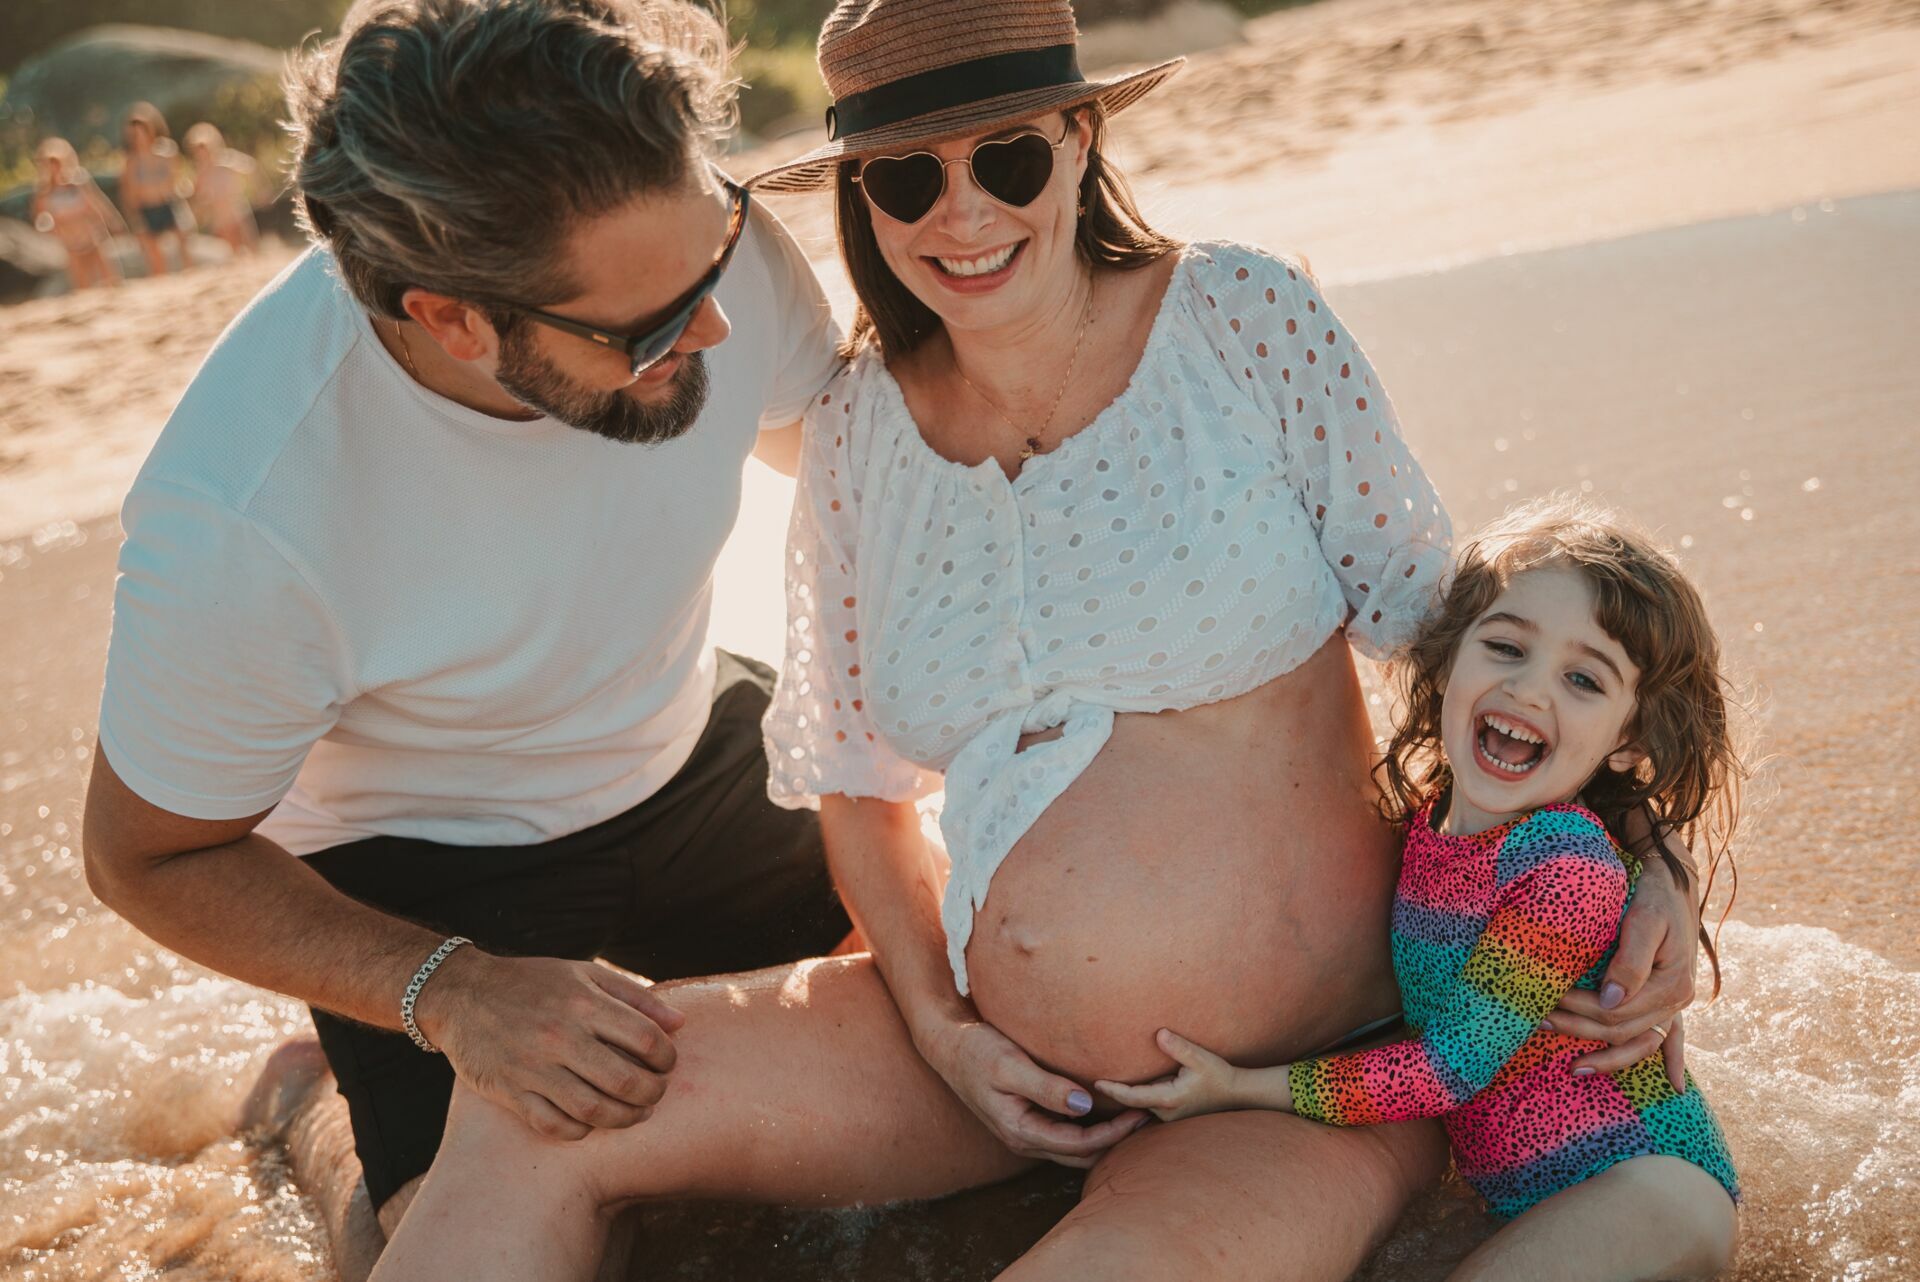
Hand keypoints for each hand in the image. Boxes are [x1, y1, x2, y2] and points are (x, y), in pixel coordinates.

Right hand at [414, 948, 686, 1140]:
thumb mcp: (585, 974)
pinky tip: (592, 1121)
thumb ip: (635, 997)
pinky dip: (580, 1131)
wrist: (462, 994)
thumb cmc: (533, 982)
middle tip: (655, 1093)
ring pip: (594, 1110)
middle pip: (625, 1081)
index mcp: (584, 1004)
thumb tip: (679, 1025)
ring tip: (635, 1113)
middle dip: (652, 1093)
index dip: (667, 1057)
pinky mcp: (510, 1092)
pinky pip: (554, 1125)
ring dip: (624, 1118)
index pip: (646, 1040)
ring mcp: (534, 1067)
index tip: (667, 1063)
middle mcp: (560, 1036)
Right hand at [918, 1016, 1147, 1168]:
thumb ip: (1046, 1087)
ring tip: (1133, 1115)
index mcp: (1021, 1130)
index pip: (1079, 1144)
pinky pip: (1065, 1132)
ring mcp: (1025, 1130)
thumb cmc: (977, 1051)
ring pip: (1074, 1146)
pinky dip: (1088, 1126)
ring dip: (1103, 1136)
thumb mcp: (1010, 1065)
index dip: (1113, 1134)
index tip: (1141, 1113)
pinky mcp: (1026, 1117)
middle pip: (1080, 1153)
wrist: (947, 1046)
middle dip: (1115, 1140)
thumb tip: (1085, 1106)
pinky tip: (1104, 1107)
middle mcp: (1024, 1138)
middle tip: (1148, 1116)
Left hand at [1094, 1029, 1261, 1123]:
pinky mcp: (1173, 1115)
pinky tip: (1127, 1091)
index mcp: (1169, 1099)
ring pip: (1141, 1107)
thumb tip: (1160, 1034)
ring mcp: (1170, 1117)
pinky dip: (1137, 1099)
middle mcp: (1166, 1113)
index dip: (1113, 1090)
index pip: (1133, 1097)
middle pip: (1133, 1104)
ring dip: (1126, 1098)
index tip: (1096, 1083)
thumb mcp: (1201, 1058)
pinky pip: (1149, 1108)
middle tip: (1090, 1086)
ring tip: (1102, 1088)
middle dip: (1114, 1095)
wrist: (1236, 1093)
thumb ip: (1180, 1047)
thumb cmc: (1219, 1075)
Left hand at [1545, 854, 1698, 1089]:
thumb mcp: (1645, 919)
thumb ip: (1630, 960)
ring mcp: (1676, 1003)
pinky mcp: (1671, 998)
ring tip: (1573, 1067)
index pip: (1617, 1012)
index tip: (1547, 1001)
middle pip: (1623, 1030)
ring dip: (1607, 1055)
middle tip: (1538, 1023)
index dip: (1580, 1010)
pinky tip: (1675, 1087)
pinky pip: (1672, 1037)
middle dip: (1579, 1030)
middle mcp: (1678, 999)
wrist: (1675, 882)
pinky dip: (1672, 1060)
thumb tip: (1610, 1000)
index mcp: (1671, 983)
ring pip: (1640, 1041)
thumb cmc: (1655, 896)